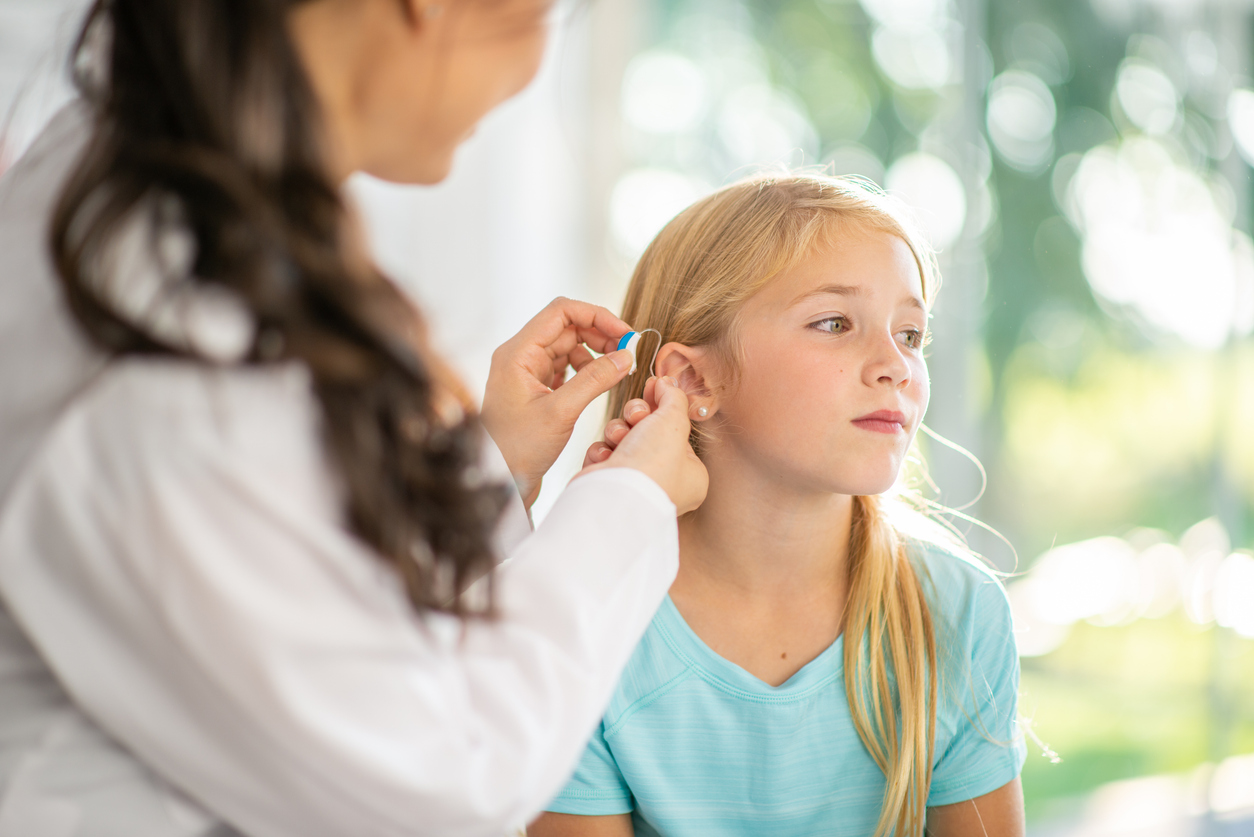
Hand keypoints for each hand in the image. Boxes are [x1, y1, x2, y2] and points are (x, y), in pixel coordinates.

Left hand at [481, 297, 634, 508]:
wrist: (500, 481)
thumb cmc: (518, 450)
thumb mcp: (561, 412)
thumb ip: (594, 380)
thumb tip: (625, 356)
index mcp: (518, 352)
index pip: (561, 311)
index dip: (597, 316)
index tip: (624, 333)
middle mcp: (520, 356)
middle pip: (567, 326)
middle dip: (600, 334)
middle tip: (627, 352)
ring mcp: (527, 372)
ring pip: (568, 346)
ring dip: (595, 352)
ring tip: (617, 369)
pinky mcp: (535, 389)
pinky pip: (564, 367)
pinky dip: (585, 369)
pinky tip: (600, 382)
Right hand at [579, 377, 707, 514]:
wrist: (614, 496)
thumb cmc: (652, 466)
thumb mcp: (673, 420)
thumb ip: (673, 398)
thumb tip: (667, 385)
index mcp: (691, 476)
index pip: (676, 431)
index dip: (663, 406)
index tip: (654, 386)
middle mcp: (664, 483)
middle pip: (648, 432)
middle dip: (637, 417)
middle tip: (637, 415)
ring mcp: (634, 485)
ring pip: (623, 440)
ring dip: (617, 431)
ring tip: (619, 438)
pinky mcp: (607, 485)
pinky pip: (604, 456)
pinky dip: (602, 452)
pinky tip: (606, 458)